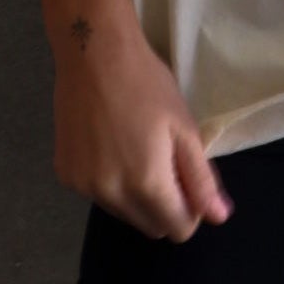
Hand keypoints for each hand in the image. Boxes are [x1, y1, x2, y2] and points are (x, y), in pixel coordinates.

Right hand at [52, 23, 234, 241]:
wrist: (93, 53)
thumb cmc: (147, 85)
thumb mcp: (184, 128)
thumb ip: (201, 179)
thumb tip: (219, 218)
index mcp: (146, 184)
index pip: (178, 230)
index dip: (191, 209)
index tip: (189, 179)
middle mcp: (110, 195)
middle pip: (150, 226)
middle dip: (165, 205)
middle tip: (166, 161)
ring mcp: (83, 187)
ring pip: (123, 212)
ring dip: (136, 196)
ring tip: (137, 149)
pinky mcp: (65, 175)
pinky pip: (98, 195)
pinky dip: (110, 182)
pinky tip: (110, 145)